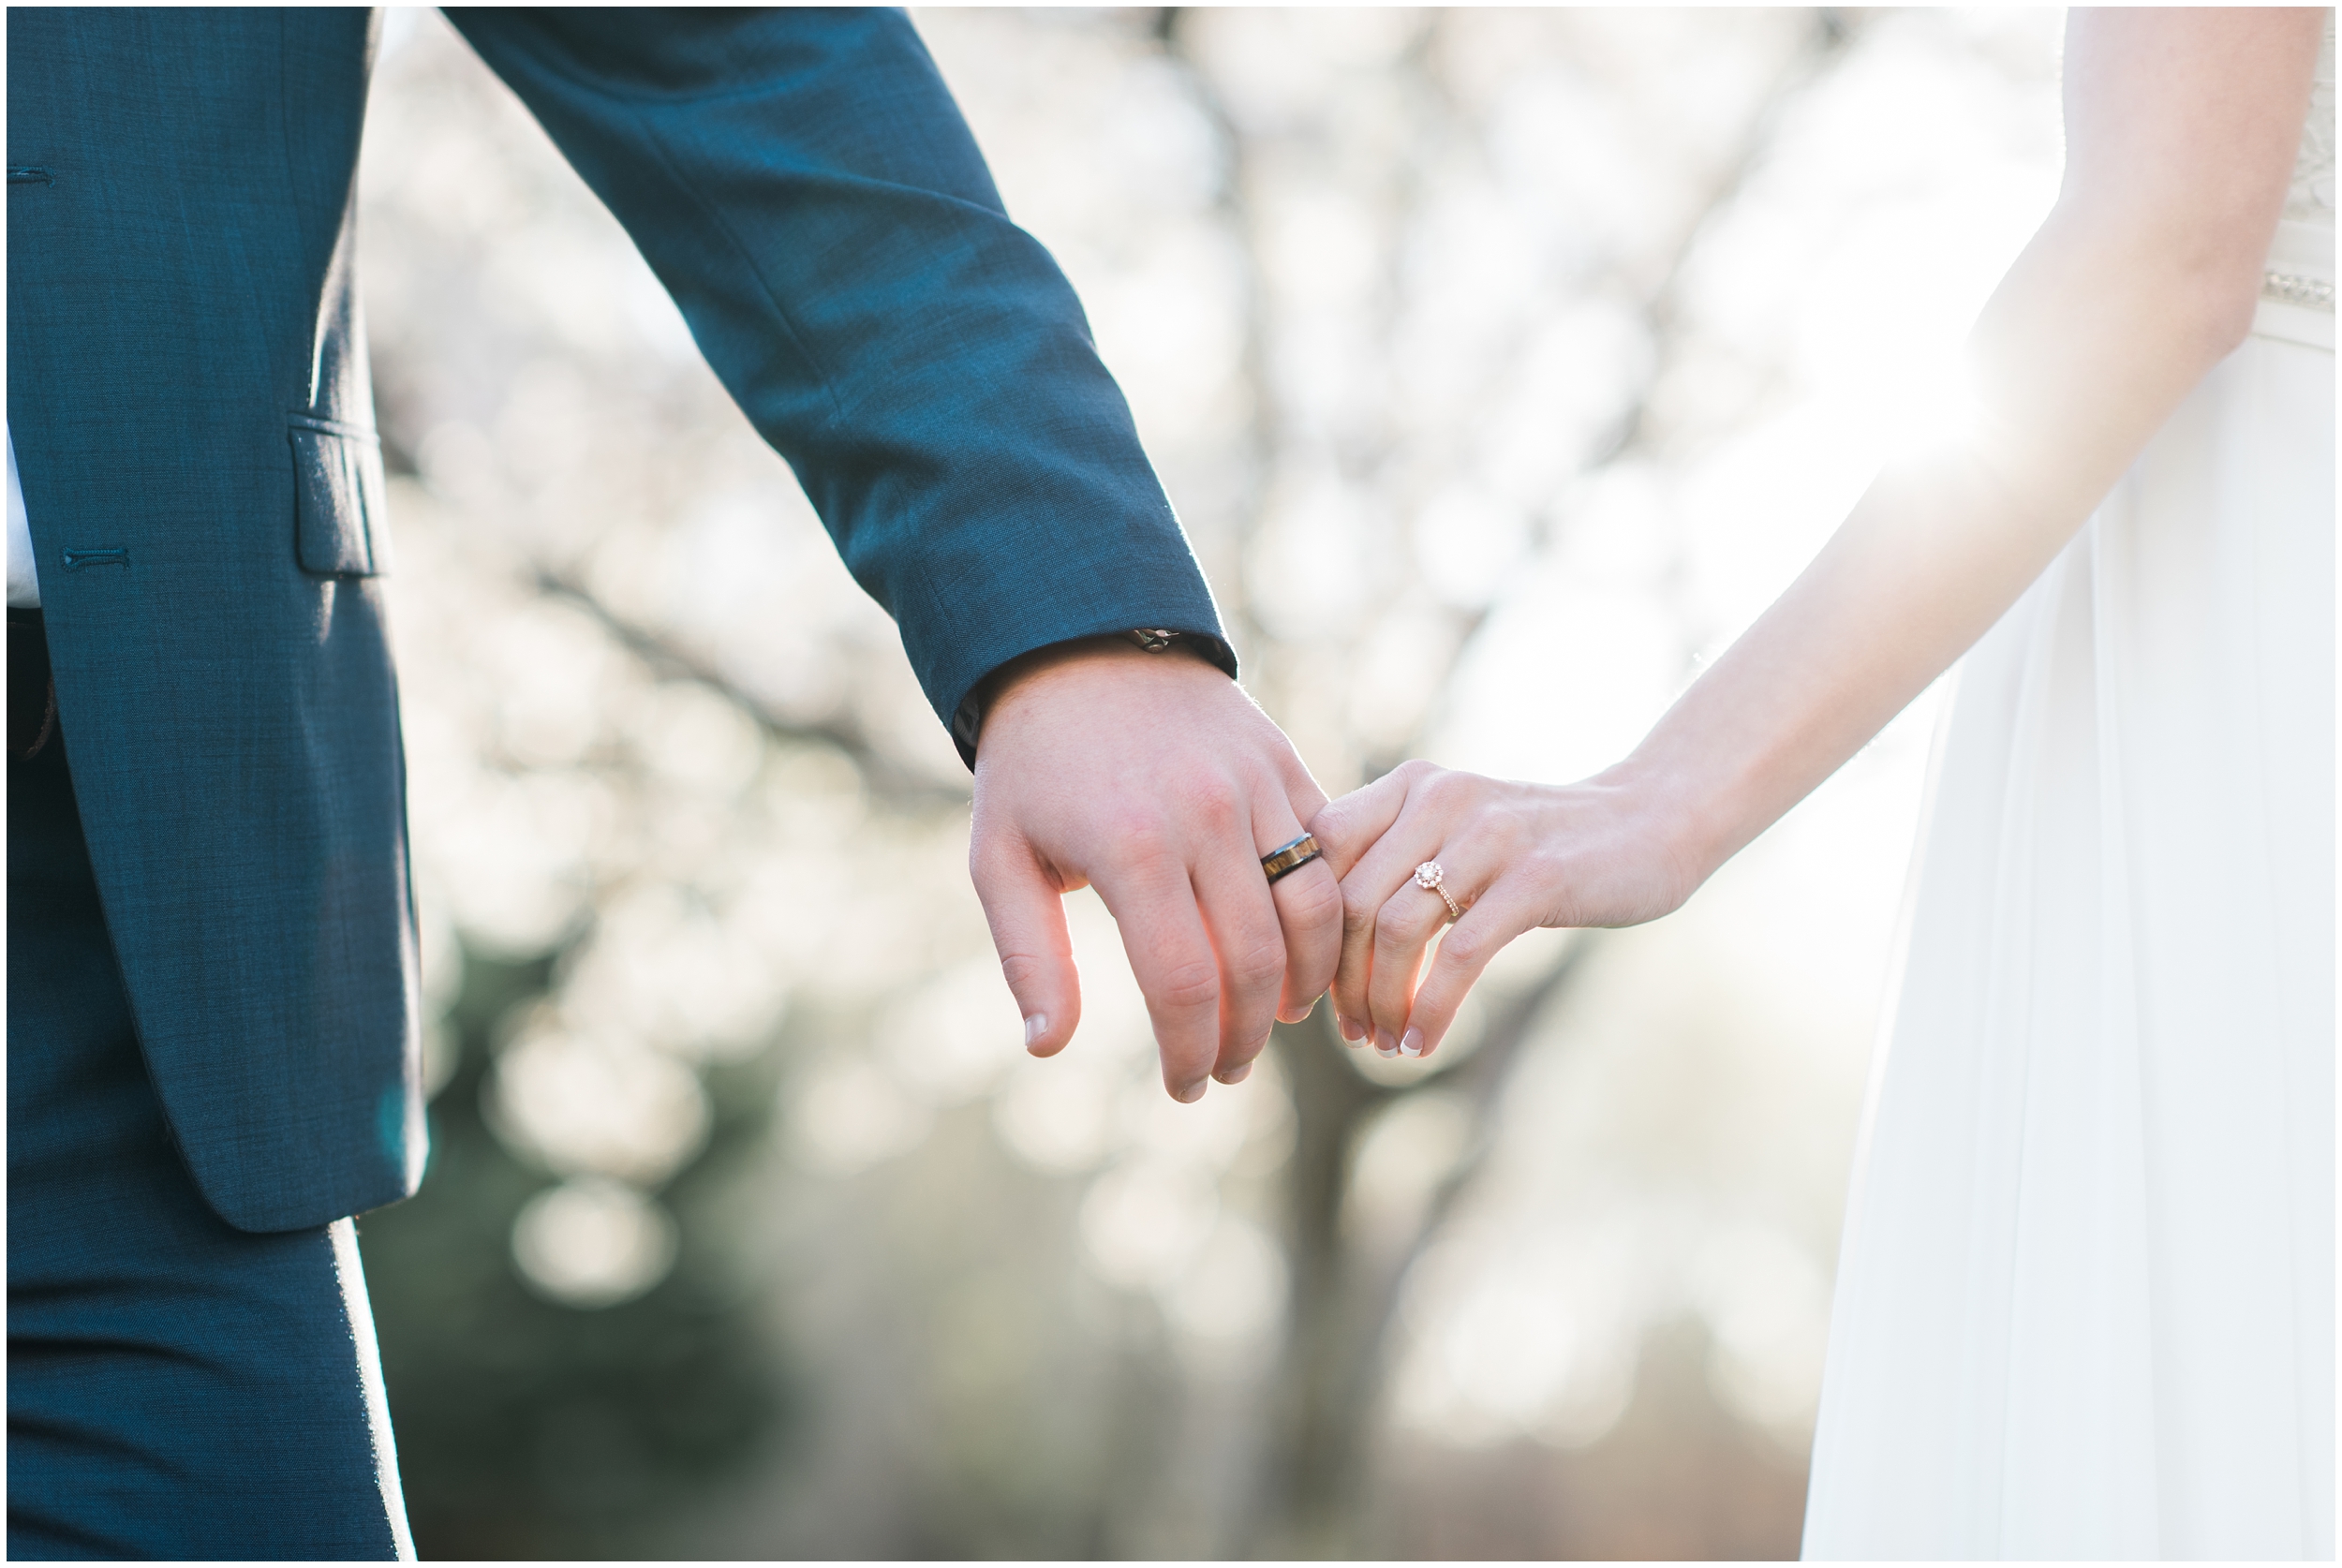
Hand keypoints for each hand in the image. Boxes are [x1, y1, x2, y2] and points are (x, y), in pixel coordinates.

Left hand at [970, 638, 1343, 1099]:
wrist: (1082, 646)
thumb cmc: (1032, 767)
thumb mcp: (1001, 858)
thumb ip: (1029, 957)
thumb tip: (1047, 1047)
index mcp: (1130, 847)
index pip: (1186, 983)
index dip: (1192, 1050)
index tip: (1184, 1088)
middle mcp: (1205, 816)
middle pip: (1257, 960)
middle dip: (1246, 1036)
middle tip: (1225, 1070)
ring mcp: (1255, 786)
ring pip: (1314, 912)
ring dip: (1303, 984)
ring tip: (1272, 1020)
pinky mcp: (1285, 765)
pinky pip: (1331, 855)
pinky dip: (1329, 917)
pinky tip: (1301, 956)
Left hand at [1308, 760, 1697, 1060]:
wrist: (1648, 822)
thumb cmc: (1537, 844)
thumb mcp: (1455, 832)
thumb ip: (1391, 862)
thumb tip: (1311, 945)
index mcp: (1409, 785)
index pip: (1318, 854)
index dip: (1302, 930)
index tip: (1306, 989)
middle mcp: (1439, 797)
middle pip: (1350, 903)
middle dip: (1339, 981)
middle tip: (1351, 1031)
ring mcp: (1489, 835)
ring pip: (1396, 932)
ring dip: (1381, 1002)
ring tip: (1385, 1043)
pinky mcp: (1536, 878)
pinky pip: (1459, 956)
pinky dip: (1431, 1010)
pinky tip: (1423, 1043)